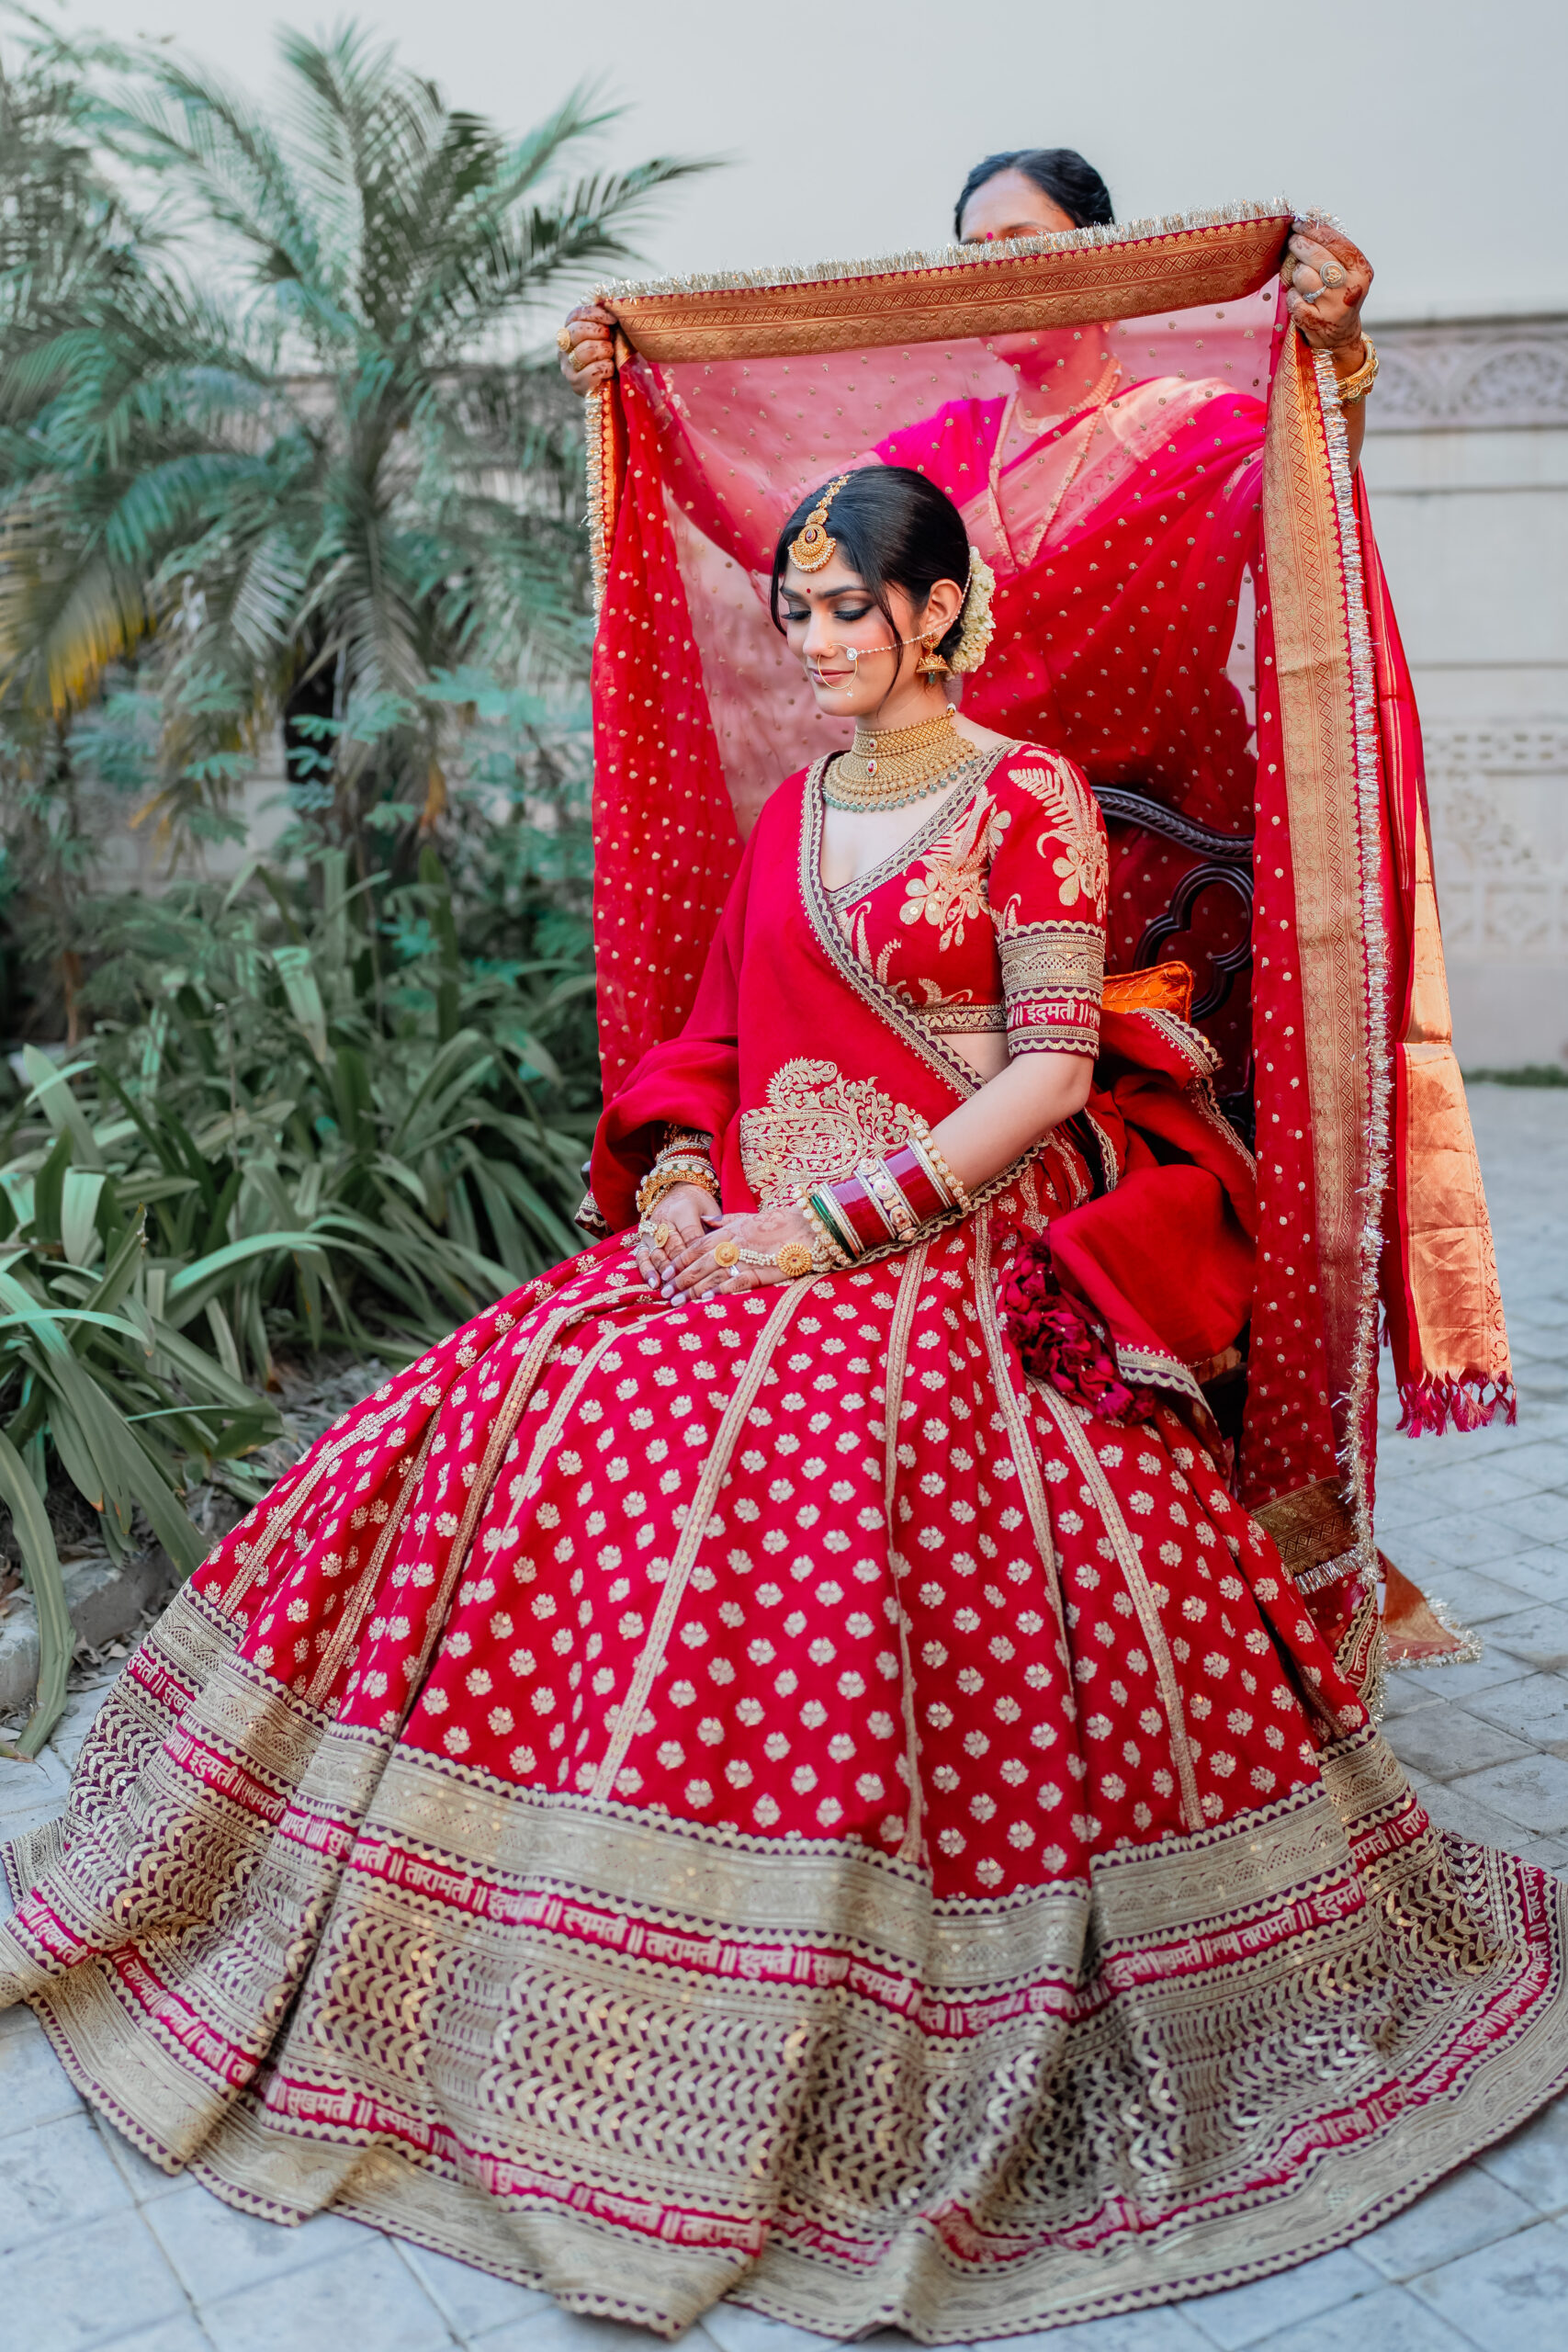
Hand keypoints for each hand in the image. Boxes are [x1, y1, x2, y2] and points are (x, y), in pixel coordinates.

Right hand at [557, 301, 617, 395]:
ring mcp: (568, 367)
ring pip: (584, 352)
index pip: (576, 315)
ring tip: (612, 356)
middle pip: (576, 332)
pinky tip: (610, 370)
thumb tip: (606, 298)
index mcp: (571, 330)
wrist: (623, 382)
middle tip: (611, 341)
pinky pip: (591, 373)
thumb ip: (608, 316)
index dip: (595, 314)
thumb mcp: (615, 331)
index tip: (613, 319)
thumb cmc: (619, 353)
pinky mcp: (576, 385)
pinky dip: (605, 369)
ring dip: (604, 352)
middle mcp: (564, 348)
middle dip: (599, 334)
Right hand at [634, 1184, 721, 1294]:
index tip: (706, 1273)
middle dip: (681, 1269)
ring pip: (657, 1253)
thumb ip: (715, 1229)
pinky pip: (641, 1255)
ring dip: (664, 1272)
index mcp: (684, 1210)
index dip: (699, 1256)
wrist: (676, 1188)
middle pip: (673, 1248)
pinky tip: (654, 1283)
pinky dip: (646, 1269)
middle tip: (689, 1287)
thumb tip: (724, 1252)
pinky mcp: (643, 1238)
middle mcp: (664, 1220)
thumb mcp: (710, 1210)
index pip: (692, 1237)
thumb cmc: (699, 1204)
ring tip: (671, 1288)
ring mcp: (651, 1230)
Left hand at [668, 1204, 818, 1300]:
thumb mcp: (748, 1215)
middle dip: (679, 1280)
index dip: (679, 1261)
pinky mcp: (761, 1272)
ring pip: (712, 1276)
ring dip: (692, 1290)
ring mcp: (745, 1259)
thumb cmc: (780, 1222)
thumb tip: (706, 1220)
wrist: (808, 1227)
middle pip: (698, 1264)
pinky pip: (736, 1283)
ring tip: (677, 1302)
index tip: (666, 1274)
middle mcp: (732, 1244)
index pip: (695, 1247)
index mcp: (728, 1231)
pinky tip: (706, 1301)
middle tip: (664, 1294)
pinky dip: (720, 1292)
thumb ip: (724, 1219)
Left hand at [1282, 224, 1371, 359]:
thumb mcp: (1344, 269)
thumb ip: (1331, 245)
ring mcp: (1335, 307)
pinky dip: (1291, 296)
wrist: (1340, 336)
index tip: (1298, 224)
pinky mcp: (1318, 323)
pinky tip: (1298, 298)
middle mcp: (1351, 287)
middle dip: (1299, 245)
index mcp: (1361, 269)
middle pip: (1316, 256)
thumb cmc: (1338, 295)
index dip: (1313, 229)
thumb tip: (1311, 214)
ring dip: (1296, 274)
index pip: (1334, 241)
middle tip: (1292, 242)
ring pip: (1303, 276)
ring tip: (1301, 279)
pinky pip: (1294, 299)